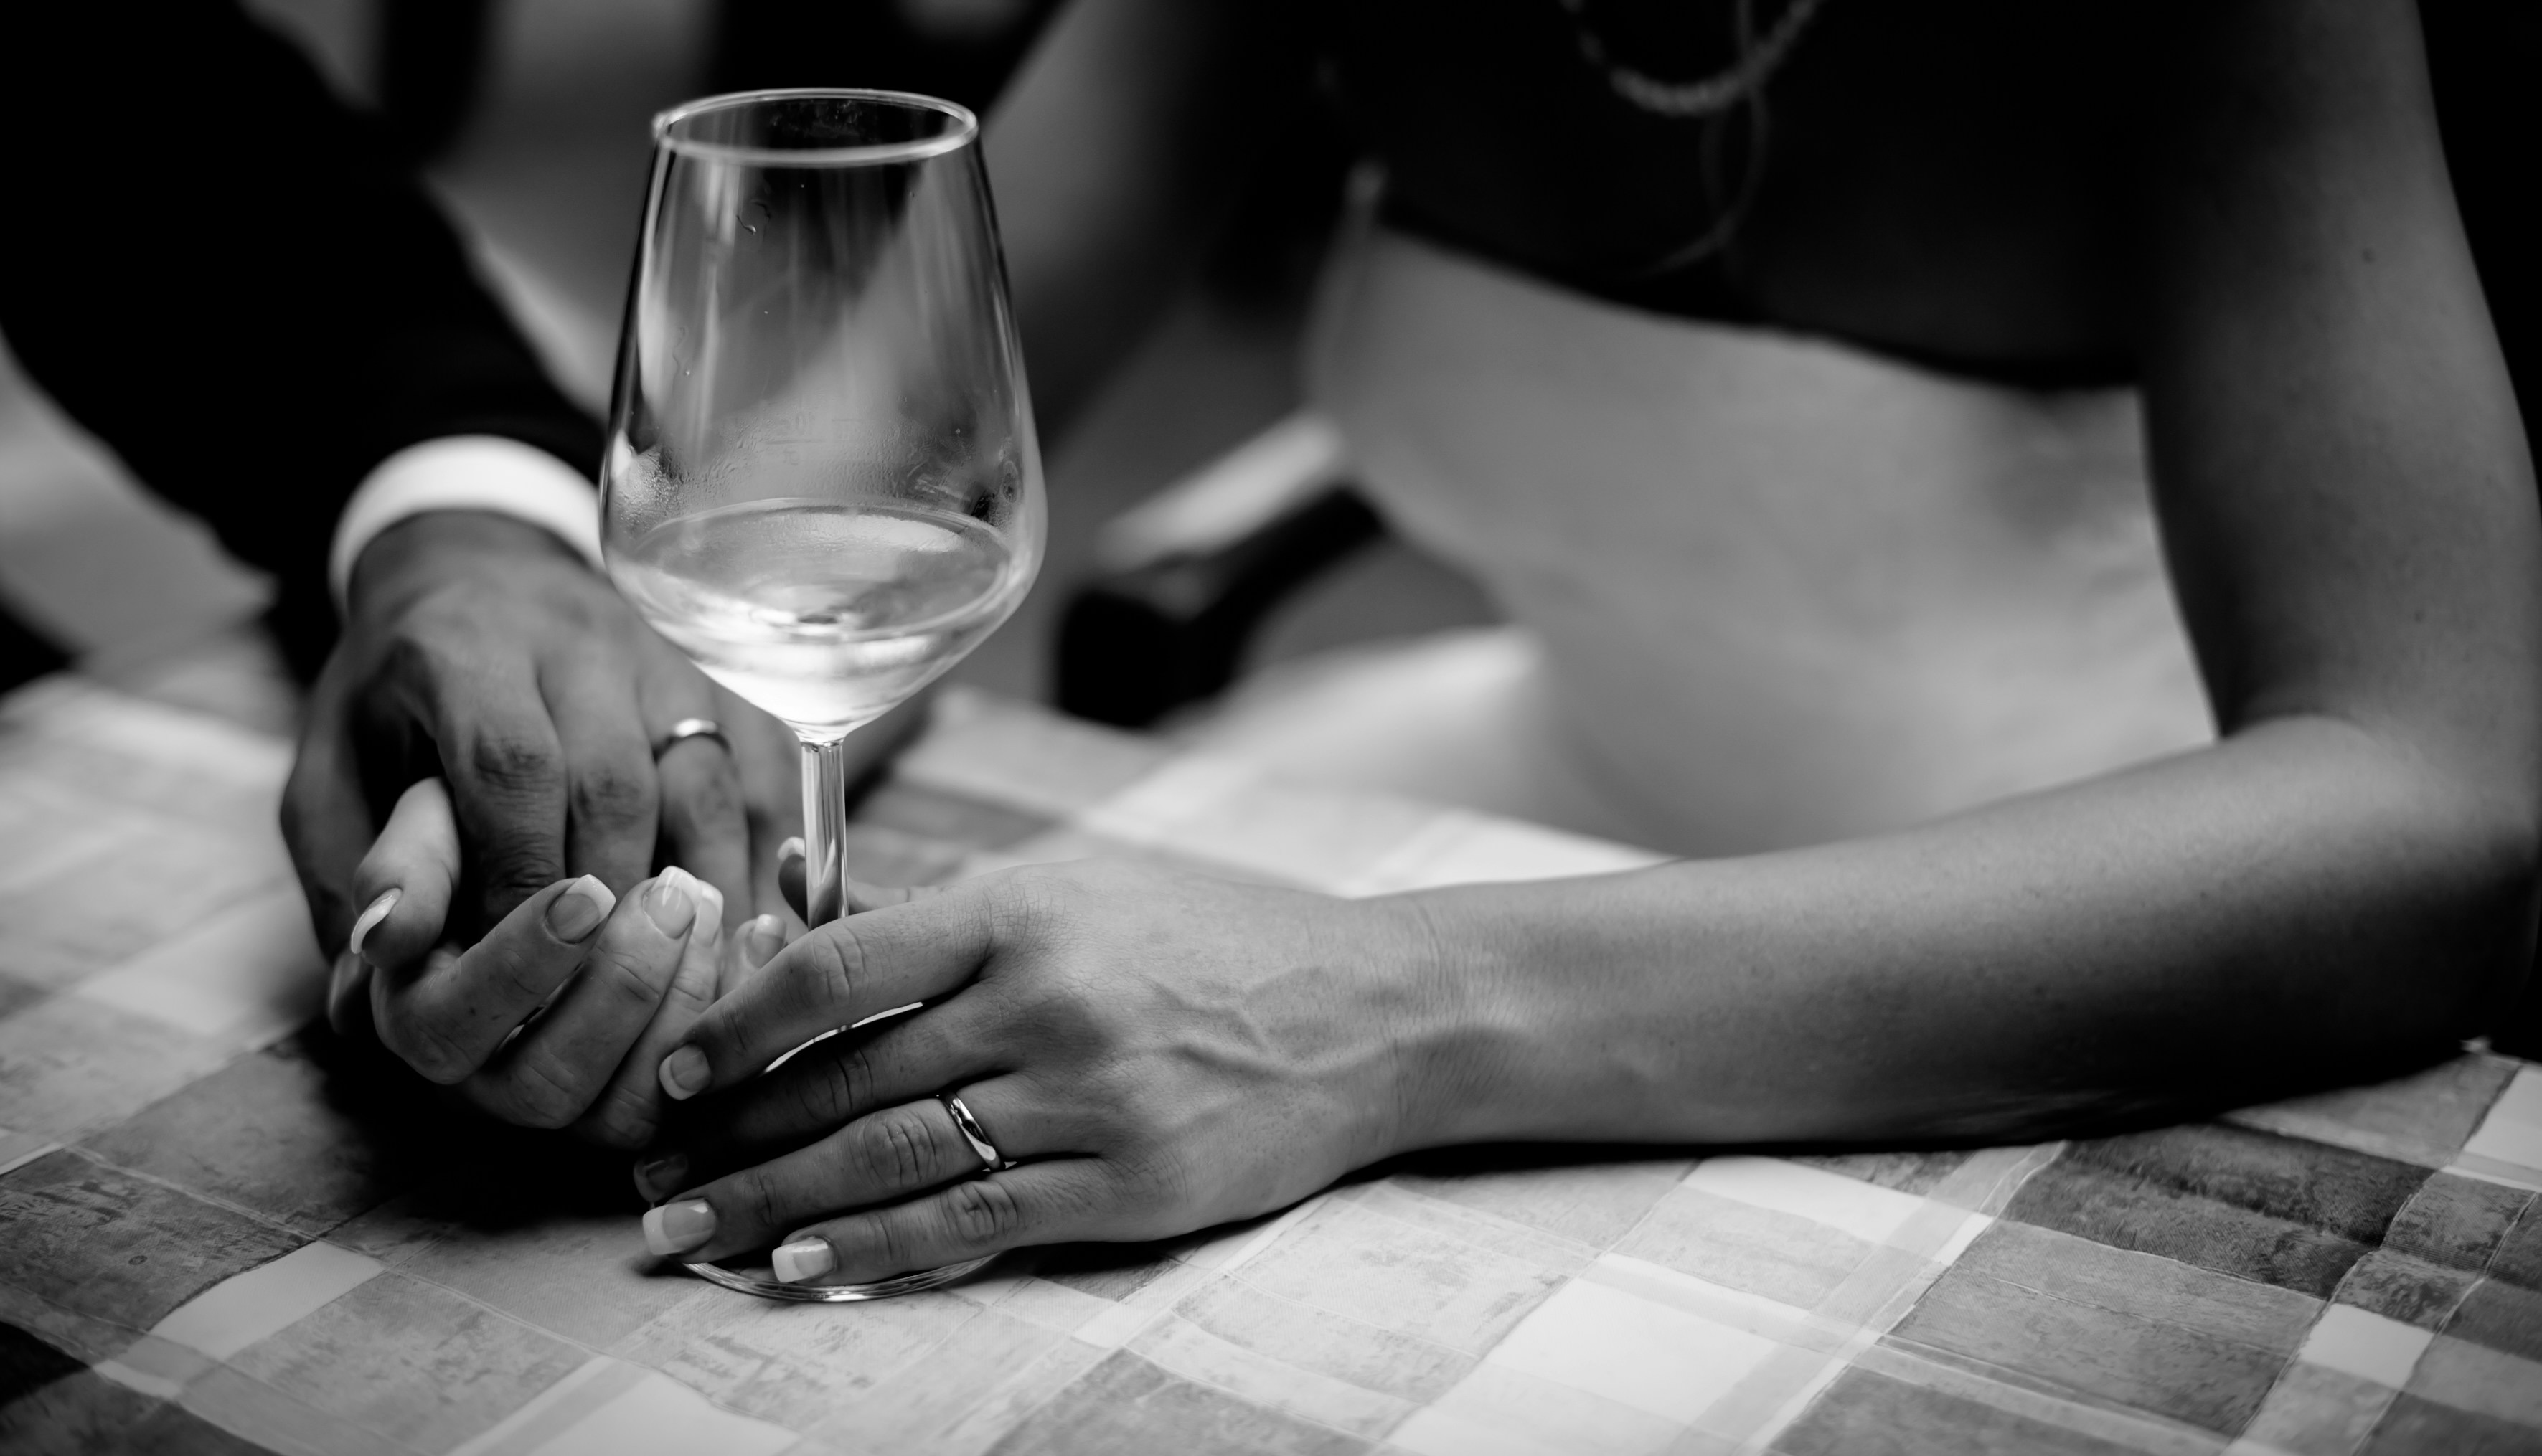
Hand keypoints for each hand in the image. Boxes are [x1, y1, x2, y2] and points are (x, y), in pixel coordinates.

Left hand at [281, 510, 802, 960]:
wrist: (479, 568)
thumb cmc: (400, 695)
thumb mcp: (335, 769)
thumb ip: (355, 869)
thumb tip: (373, 980)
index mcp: (465, 651)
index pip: (512, 766)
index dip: (521, 877)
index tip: (519, 970)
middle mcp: (577, 641)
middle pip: (616, 784)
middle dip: (606, 902)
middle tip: (593, 993)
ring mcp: (666, 657)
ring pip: (706, 784)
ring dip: (693, 894)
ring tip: (675, 979)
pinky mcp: (728, 682)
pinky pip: (768, 780)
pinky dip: (763, 863)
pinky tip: (746, 931)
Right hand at [325, 779, 794, 1146]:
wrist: (558, 847)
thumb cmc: (485, 832)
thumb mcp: (435, 823)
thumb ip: (406, 866)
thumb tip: (382, 936)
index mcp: (425, 1021)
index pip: (453, 1027)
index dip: (524, 963)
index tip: (587, 886)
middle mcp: (492, 1085)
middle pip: (549, 1087)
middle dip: (621, 988)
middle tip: (672, 892)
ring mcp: (577, 1104)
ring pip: (629, 1110)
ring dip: (683, 1005)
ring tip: (711, 904)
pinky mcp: (656, 1097)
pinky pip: (704, 1094)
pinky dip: (737, 1012)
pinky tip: (760, 930)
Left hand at [625, 861, 1440, 1284]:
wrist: (1376, 1011)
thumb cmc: (1217, 939)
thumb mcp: (1086, 887)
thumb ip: (953, 915)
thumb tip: (802, 932)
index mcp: (1026, 907)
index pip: (843, 965)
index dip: (742, 1023)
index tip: (680, 1070)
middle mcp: (1050, 997)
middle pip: (850, 1077)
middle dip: (733, 1136)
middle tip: (650, 1178)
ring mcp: (1092, 1096)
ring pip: (895, 1156)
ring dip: (778, 1204)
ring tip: (695, 1234)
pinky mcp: (1134, 1185)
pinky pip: (978, 1224)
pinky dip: (881, 1251)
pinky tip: (809, 1269)